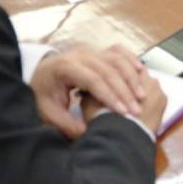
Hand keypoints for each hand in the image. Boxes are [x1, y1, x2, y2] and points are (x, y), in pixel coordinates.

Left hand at [29, 46, 150, 138]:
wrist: (40, 75)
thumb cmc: (44, 95)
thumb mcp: (48, 113)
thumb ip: (66, 124)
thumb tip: (86, 132)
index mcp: (64, 68)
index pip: (92, 80)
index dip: (109, 96)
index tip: (122, 113)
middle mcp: (79, 55)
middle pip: (108, 69)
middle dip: (124, 90)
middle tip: (136, 110)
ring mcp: (89, 51)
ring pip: (116, 58)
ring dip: (131, 76)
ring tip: (142, 95)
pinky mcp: (97, 52)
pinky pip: (117, 51)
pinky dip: (130, 60)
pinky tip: (141, 72)